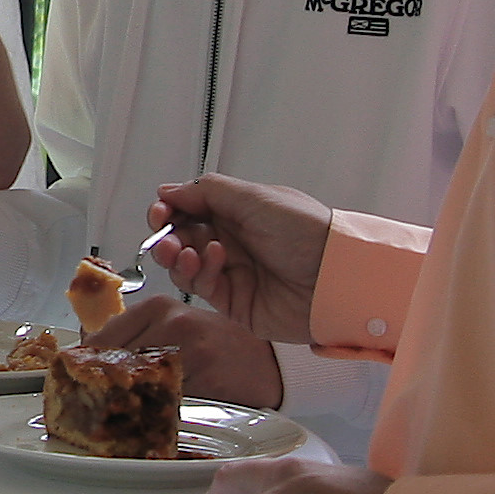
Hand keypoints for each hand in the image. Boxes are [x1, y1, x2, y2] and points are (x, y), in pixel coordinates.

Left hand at [89, 293, 284, 407]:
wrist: (269, 360)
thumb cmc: (219, 345)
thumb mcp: (176, 328)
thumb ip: (138, 336)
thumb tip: (90, 351)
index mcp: (158, 306)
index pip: (105, 335)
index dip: (87, 361)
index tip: (73, 378)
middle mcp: (171, 321)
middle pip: (117, 358)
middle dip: (102, 384)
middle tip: (90, 405)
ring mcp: (188, 346)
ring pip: (139, 379)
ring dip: (126, 401)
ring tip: (118, 415)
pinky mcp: (205, 373)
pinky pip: (167, 398)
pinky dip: (154, 412)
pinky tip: (150, 420)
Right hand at [146, 175, 332, 347]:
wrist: (334, 275)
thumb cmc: (306, 230)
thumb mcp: (254, 197)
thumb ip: (207, 192)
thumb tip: (168, 191)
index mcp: (236, 212)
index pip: (188, 210)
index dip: (169, 211)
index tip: (160, 212)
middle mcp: (231, 241)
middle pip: (181, 239)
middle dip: (167, 236)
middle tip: (165, 236)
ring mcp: (231, 273)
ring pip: (185, 266)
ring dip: (177, 256)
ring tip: (184, 251)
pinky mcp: (233, 302)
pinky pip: (202, 288)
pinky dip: (199, 272)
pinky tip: (211, 259)